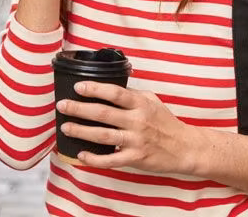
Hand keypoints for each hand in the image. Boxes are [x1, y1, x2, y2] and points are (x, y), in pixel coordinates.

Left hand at [56, 81, 197, 173]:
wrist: (184, 147)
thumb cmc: (166, 122)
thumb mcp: (153, 101)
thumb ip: (133, 94)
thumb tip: (110, 87)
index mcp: (141, 104)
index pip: (115, 93)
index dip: (95, 89)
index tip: (78, 87)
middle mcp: (137, 121)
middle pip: (103, 113)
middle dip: (79, 109)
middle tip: (62, 105)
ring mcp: (136, 141)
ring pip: (103, 136)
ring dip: (81, 131)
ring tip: (65, 127)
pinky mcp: (135, 158)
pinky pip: (111, 160)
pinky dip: (94, 159)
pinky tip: (81, 155)